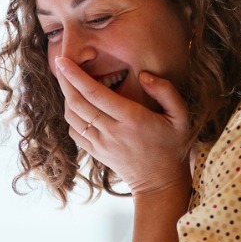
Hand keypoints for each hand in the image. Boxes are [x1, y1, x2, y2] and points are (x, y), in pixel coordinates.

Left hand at [54, 57, 190, 194]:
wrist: (160, 182)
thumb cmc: (173, 144)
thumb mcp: (180, 116)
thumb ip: (166, 91)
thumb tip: (144, 75)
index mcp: (131, 119)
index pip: (95, 93)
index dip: (76, 76)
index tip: (63, 60)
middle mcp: (112, 131)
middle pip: (77, 103)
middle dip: (65, 81)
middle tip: (60, 63)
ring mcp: (101, 144)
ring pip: (72, 117)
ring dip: (66, 97)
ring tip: (68, 81)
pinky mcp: (95, 152)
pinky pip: (74, 131)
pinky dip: (71, 115)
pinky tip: (77, 104)